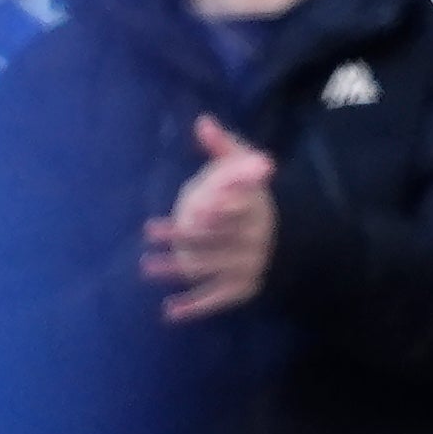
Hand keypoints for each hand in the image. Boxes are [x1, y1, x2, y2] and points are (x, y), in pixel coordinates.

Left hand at [141, 116, 277, 321]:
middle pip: (218, 238)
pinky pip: (217, 298)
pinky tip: (169, 311)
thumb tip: (203, 122)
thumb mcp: (242, 167)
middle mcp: (254, 237)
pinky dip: (195, 307)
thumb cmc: (250, 198)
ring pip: (210, 267)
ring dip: (177, 268)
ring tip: (146, 266)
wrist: (285, 241)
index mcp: (255, 206)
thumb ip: (223, 147)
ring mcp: (248, 265)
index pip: (239, 207)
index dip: (219, 209)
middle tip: (151, 233)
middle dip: (185, 236)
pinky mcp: (242, 287)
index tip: (196, 207)